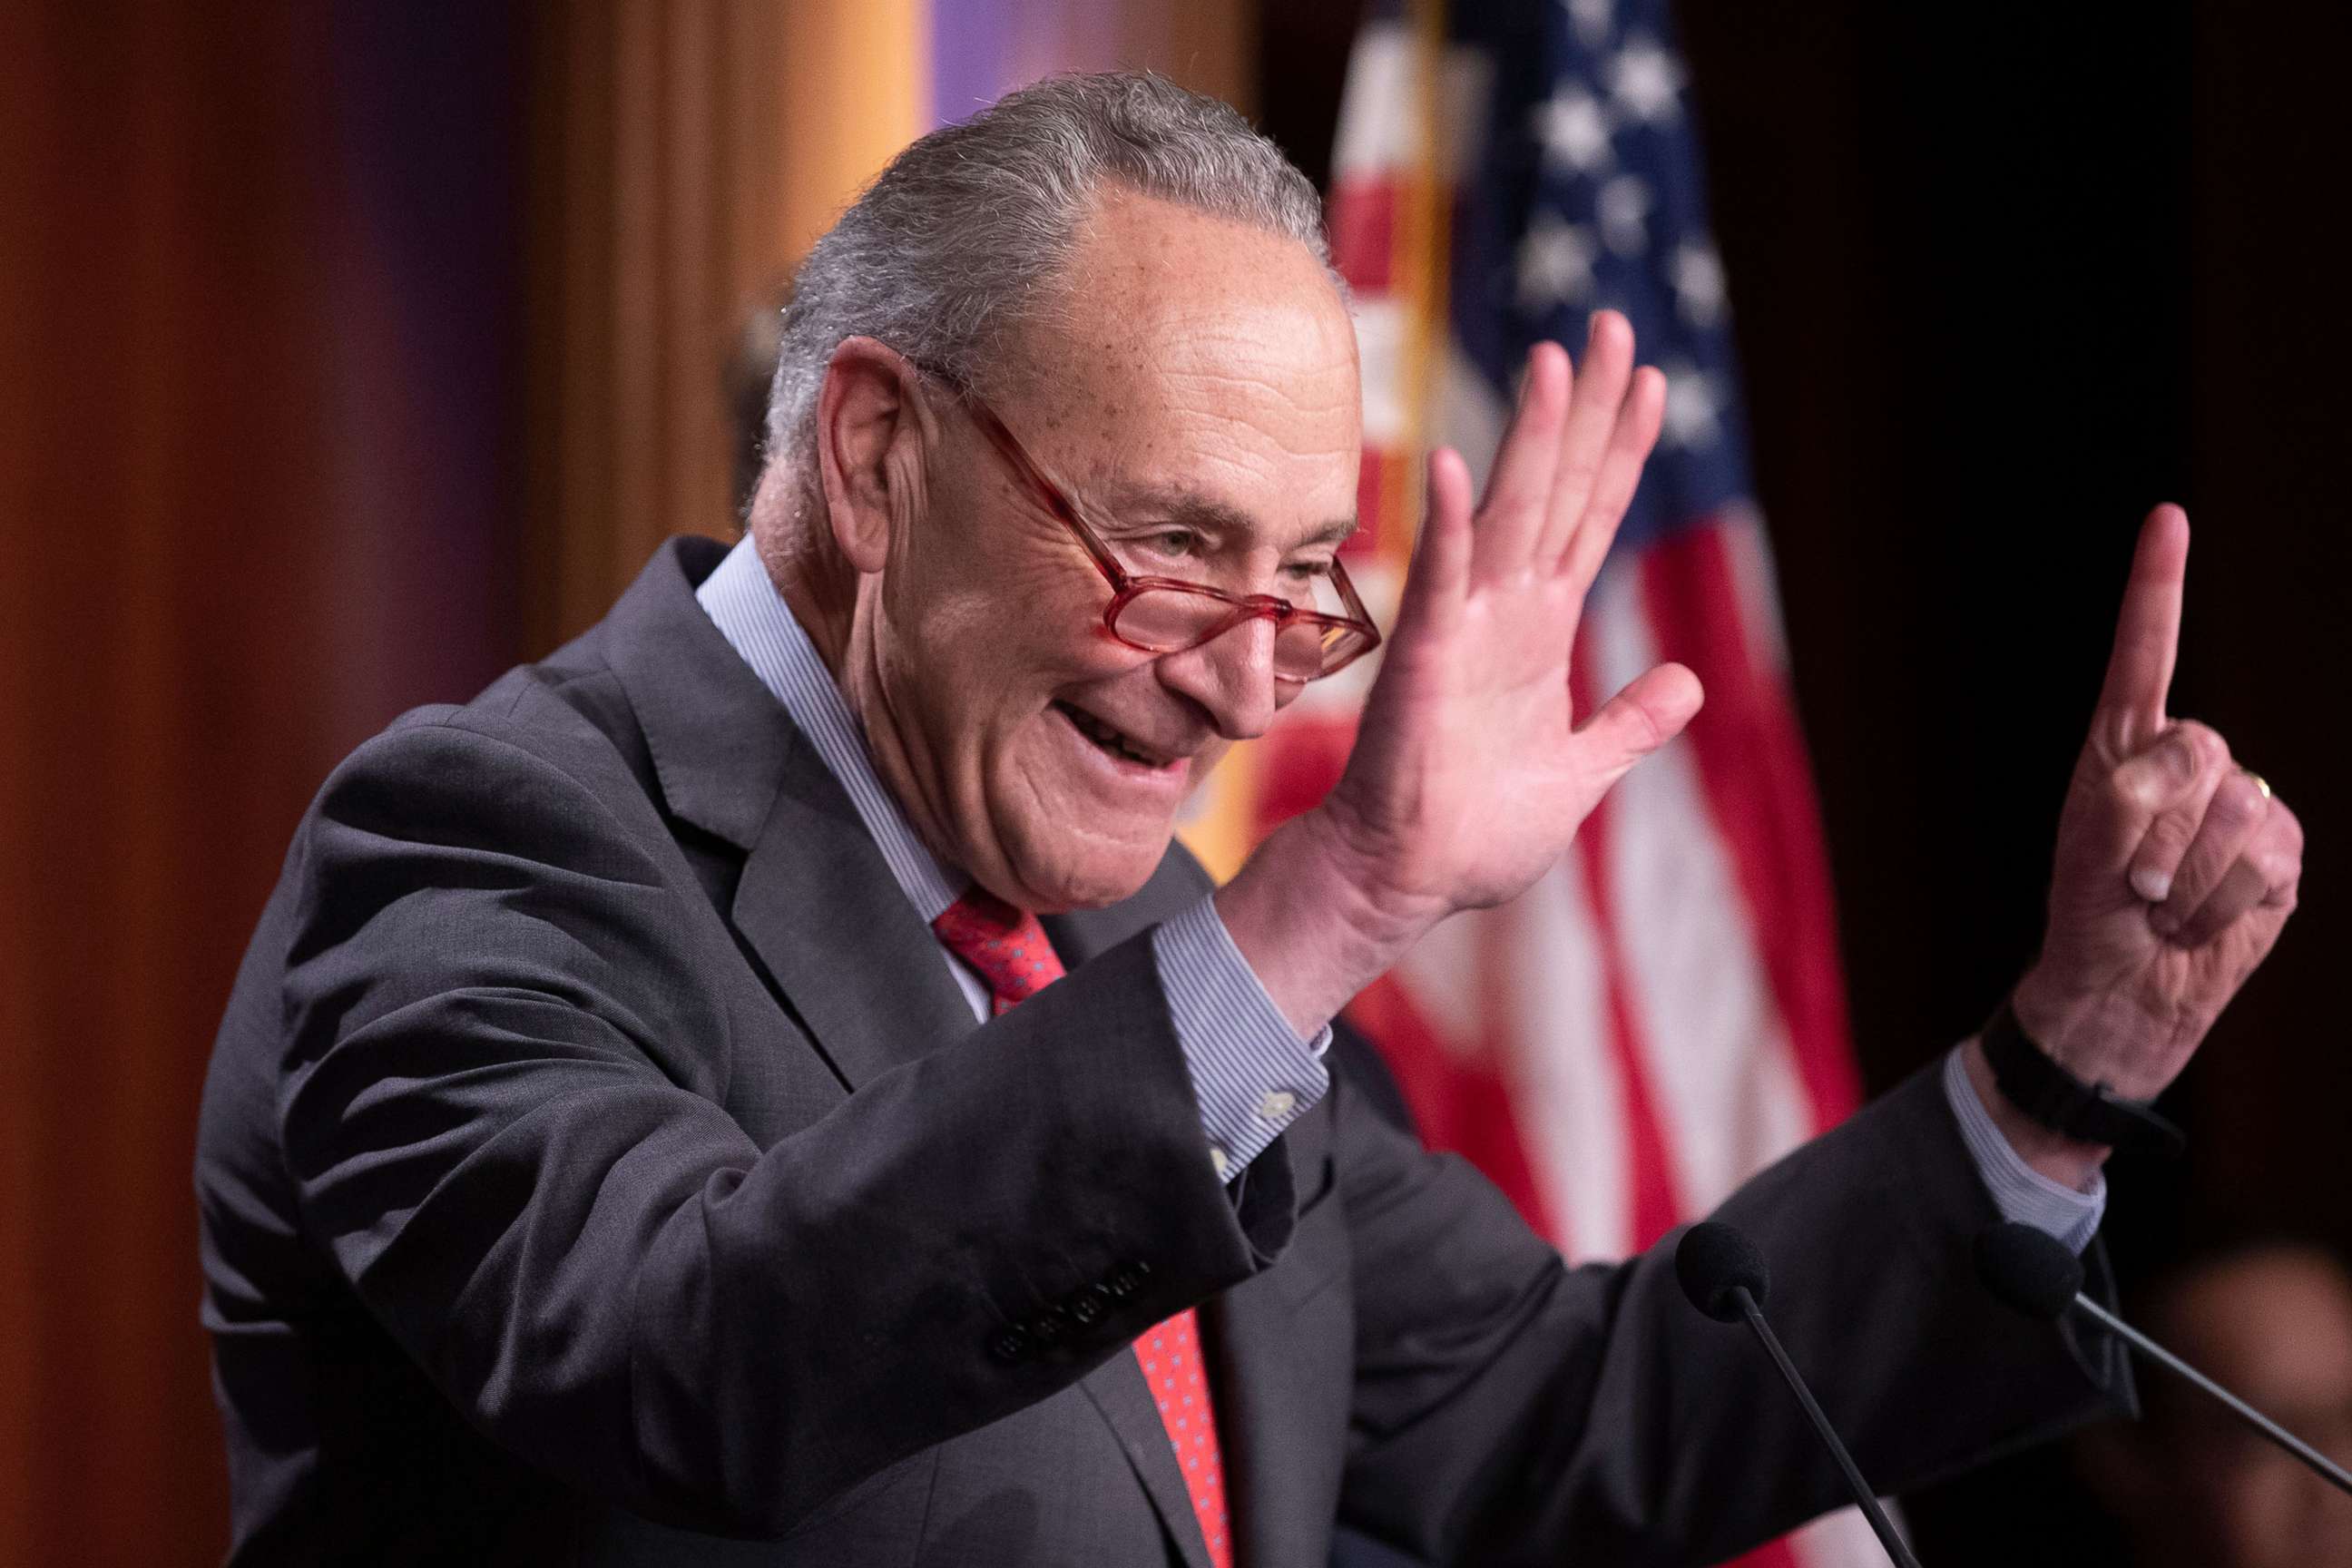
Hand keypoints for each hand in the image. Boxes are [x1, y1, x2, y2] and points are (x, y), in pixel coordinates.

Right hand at [1219, 313, 1702, 1032]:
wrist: (1405, 880)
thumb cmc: (1476, 832)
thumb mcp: (1582, 773)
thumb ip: (1631, 723)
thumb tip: (1687, 681)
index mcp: (1542, 630)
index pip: (1590, 518)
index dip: (1621, 450)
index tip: (1652, 381)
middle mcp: (1505, 610)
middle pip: (1555, 488)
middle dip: (1585, 407)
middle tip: (1610, 321)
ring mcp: (1465, 626)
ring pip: (1506, 513)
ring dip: (1532, 439)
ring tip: (1555, 360)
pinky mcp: (1426, 659)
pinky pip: (1439, 581)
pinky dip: (1447, 525)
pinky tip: (1455, 465)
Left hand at [2005, 505, 2302, 1112]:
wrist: (2125, 992)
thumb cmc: (2091, 917)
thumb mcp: (2086, 855)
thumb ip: (2126, 801)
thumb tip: (2190, 770)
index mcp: (2126, 746)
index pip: (2144, 653)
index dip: (2159, 585)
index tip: (2168, 518)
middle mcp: (2190, 761)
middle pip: (2196, 750)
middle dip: (2156, 827)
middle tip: (2134, 882)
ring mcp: (2244, 804)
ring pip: (2236, 810)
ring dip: (2188, 878)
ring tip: (2163, 904)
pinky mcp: (2282, 852)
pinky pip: (2266, 862)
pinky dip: (2222, 905)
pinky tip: (2200, 922)